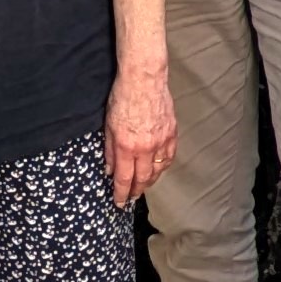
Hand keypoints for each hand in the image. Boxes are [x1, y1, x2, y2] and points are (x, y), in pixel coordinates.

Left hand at [106, 68, 176, 204]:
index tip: (119, 202)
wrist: (144, 79)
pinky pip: (169, 157)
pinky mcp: (172, 133)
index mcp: (126, 146)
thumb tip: (109, 169)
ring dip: (150, 181)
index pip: (124, 178)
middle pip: (143, 179)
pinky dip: (163, 166)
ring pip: (158, 170)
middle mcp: (145, 148)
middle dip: (136, 191)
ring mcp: (161, 141)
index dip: (121, 193)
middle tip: (131, 197)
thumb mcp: (108, 125)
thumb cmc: (123, 97)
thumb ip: (109, 150)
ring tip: (144, 186)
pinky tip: (159, 169)